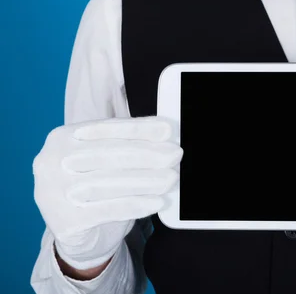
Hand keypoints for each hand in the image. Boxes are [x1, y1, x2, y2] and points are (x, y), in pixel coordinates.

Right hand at [33, 117, 181, 269]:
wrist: (78, 235)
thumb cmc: (97, 188)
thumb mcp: (106, 161)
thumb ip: (126, 144)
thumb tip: (165, 131)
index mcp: (61, 137)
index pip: (107, 129)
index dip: (140, 129)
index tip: (168, 131)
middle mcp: (51, 161)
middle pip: (110, 154)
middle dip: (149, 154)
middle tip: (176, 155)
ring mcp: (53, 192)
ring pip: (110, 182)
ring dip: (147, 180)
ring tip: (171, 179)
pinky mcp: (64, 220)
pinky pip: (109, 210)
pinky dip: (137, 204)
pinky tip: (157, 202)